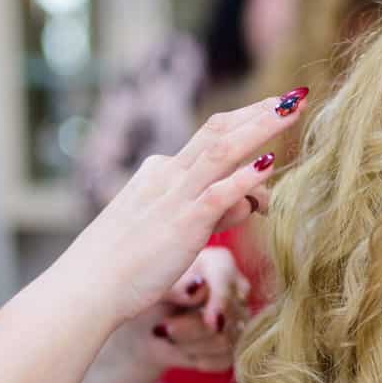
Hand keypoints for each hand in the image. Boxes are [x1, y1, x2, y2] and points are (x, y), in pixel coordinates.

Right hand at [52, 95, 303, 323]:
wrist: (85, 287)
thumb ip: (213, 212)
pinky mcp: (182, 225)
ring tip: (293, 110)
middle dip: (259, 112)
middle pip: (219, 131)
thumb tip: (249, 202)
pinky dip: (245, 178)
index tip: (273, 106)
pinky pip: (218, 194)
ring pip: (223, 152)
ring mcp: (175, 198)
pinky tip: (270, 165)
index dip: (244, 118)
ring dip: (261, 128)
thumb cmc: (124, 266)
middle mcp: (168, 176)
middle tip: (296, 95)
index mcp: (161, 173)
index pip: (210, 137)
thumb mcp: (172, 229)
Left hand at [150, 246, 248, 371]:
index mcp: (217, 262)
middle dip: (193, 327)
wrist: (144, 330)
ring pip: (225, 340)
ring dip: (190, 344)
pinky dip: (198, 358)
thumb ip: (175, 286)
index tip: (209, 319)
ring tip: (170, 336)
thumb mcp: (153, 290)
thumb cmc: (146, 300)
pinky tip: (184, 349)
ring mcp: (240, 317)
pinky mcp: (237, 344)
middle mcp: (235, 286)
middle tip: (165, 327)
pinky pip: (225, 358)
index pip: (227, 272)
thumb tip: (197, 287)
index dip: (221, 296)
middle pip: (228, 312)